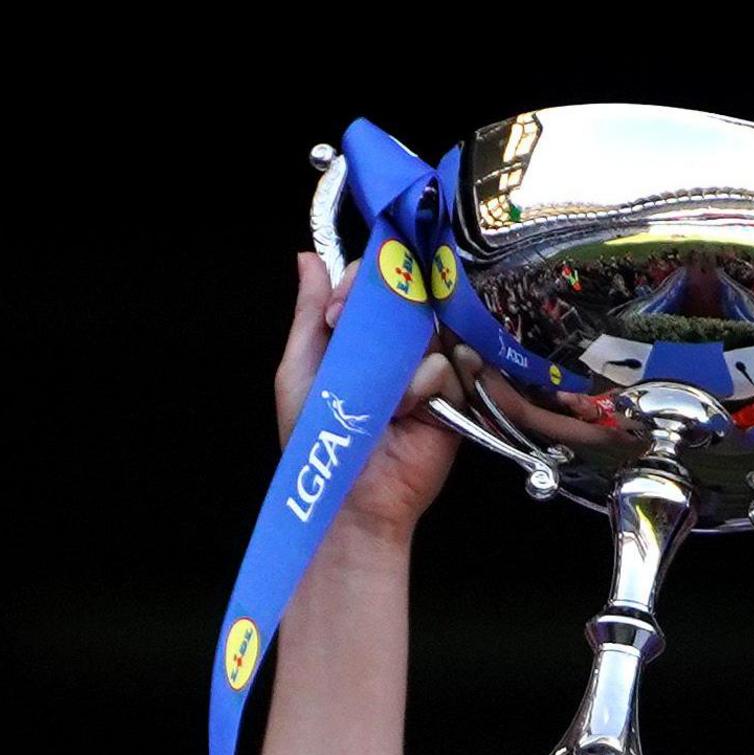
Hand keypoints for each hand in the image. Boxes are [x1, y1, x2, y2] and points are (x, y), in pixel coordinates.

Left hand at [273, 253, 462, 544]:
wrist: (350, 496)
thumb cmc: (318, 436)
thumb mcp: (300, 369)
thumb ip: (308, 314)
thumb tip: (307, 258)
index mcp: (360, 339)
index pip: (373, 286)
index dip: (361, 284)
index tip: (338, 309)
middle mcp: (396, 350)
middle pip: (409, 299)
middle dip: (386, 309)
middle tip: (360, 335)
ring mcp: (426, 372)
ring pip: (432, 330)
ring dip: (405, 356)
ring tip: (385, 395)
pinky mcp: (453, 399)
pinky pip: (451, 366)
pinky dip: (428, 382)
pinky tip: (409, 408)